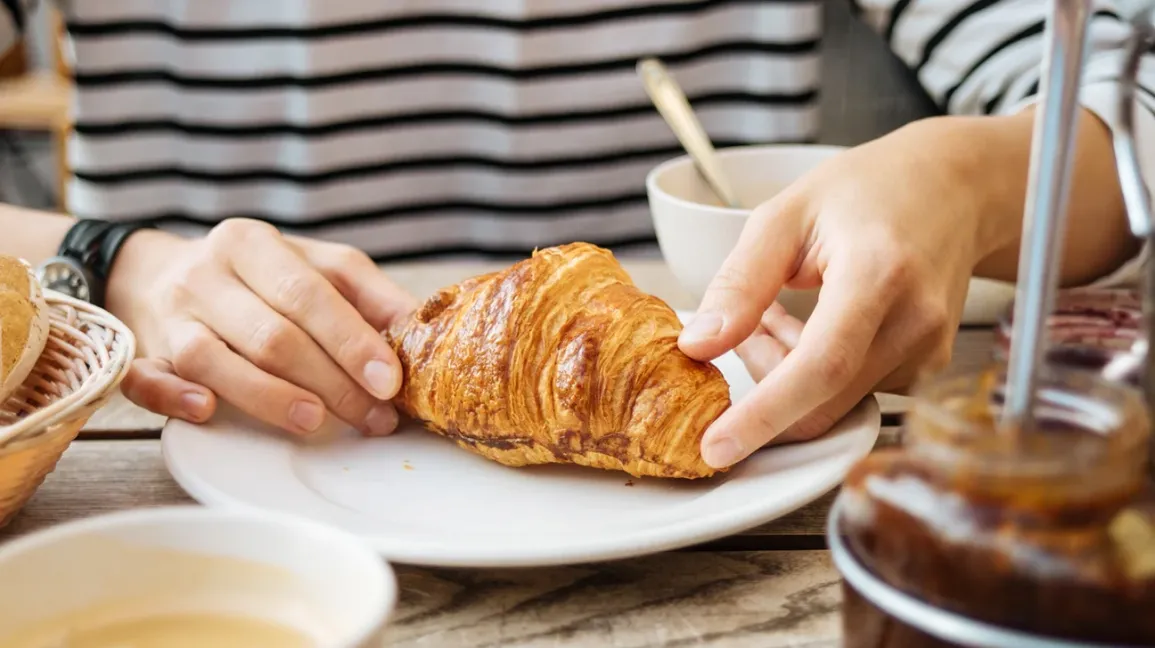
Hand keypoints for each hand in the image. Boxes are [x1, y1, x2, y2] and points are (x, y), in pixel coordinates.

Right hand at [106, 218, 418, 436]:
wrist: (152, 274)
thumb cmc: (252, 277)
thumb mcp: (308, 265)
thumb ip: (362, 291)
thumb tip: (421, 327)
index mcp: (253, 245)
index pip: (308, 293)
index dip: (351, 339)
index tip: (389, 379)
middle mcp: (206, 276)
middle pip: (272, 333)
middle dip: (330, 380)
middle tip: (374, 418)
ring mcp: (168, 318)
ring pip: (214, 360)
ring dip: (268, 396)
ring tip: (317, 422)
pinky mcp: (139, 356)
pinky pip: (147, 380)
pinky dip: (175, 397)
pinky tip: (208, 412)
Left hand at [677, 116, 1018, 468]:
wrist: (953, 187)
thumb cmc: (870, 189)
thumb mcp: (785, 215)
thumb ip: (739, 282)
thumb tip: (698, 346)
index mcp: (878, 274)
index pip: (820, 366)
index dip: (764, 414)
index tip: (717, 447)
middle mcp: (915, 323)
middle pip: (820, 400)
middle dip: (764, 378)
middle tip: (752, 320)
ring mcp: (928, 351)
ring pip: (830, 402)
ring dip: (788, 369)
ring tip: (789, 306)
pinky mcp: (927, 369)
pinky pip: (850, 393)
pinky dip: (815, 370)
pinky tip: (818, 321)